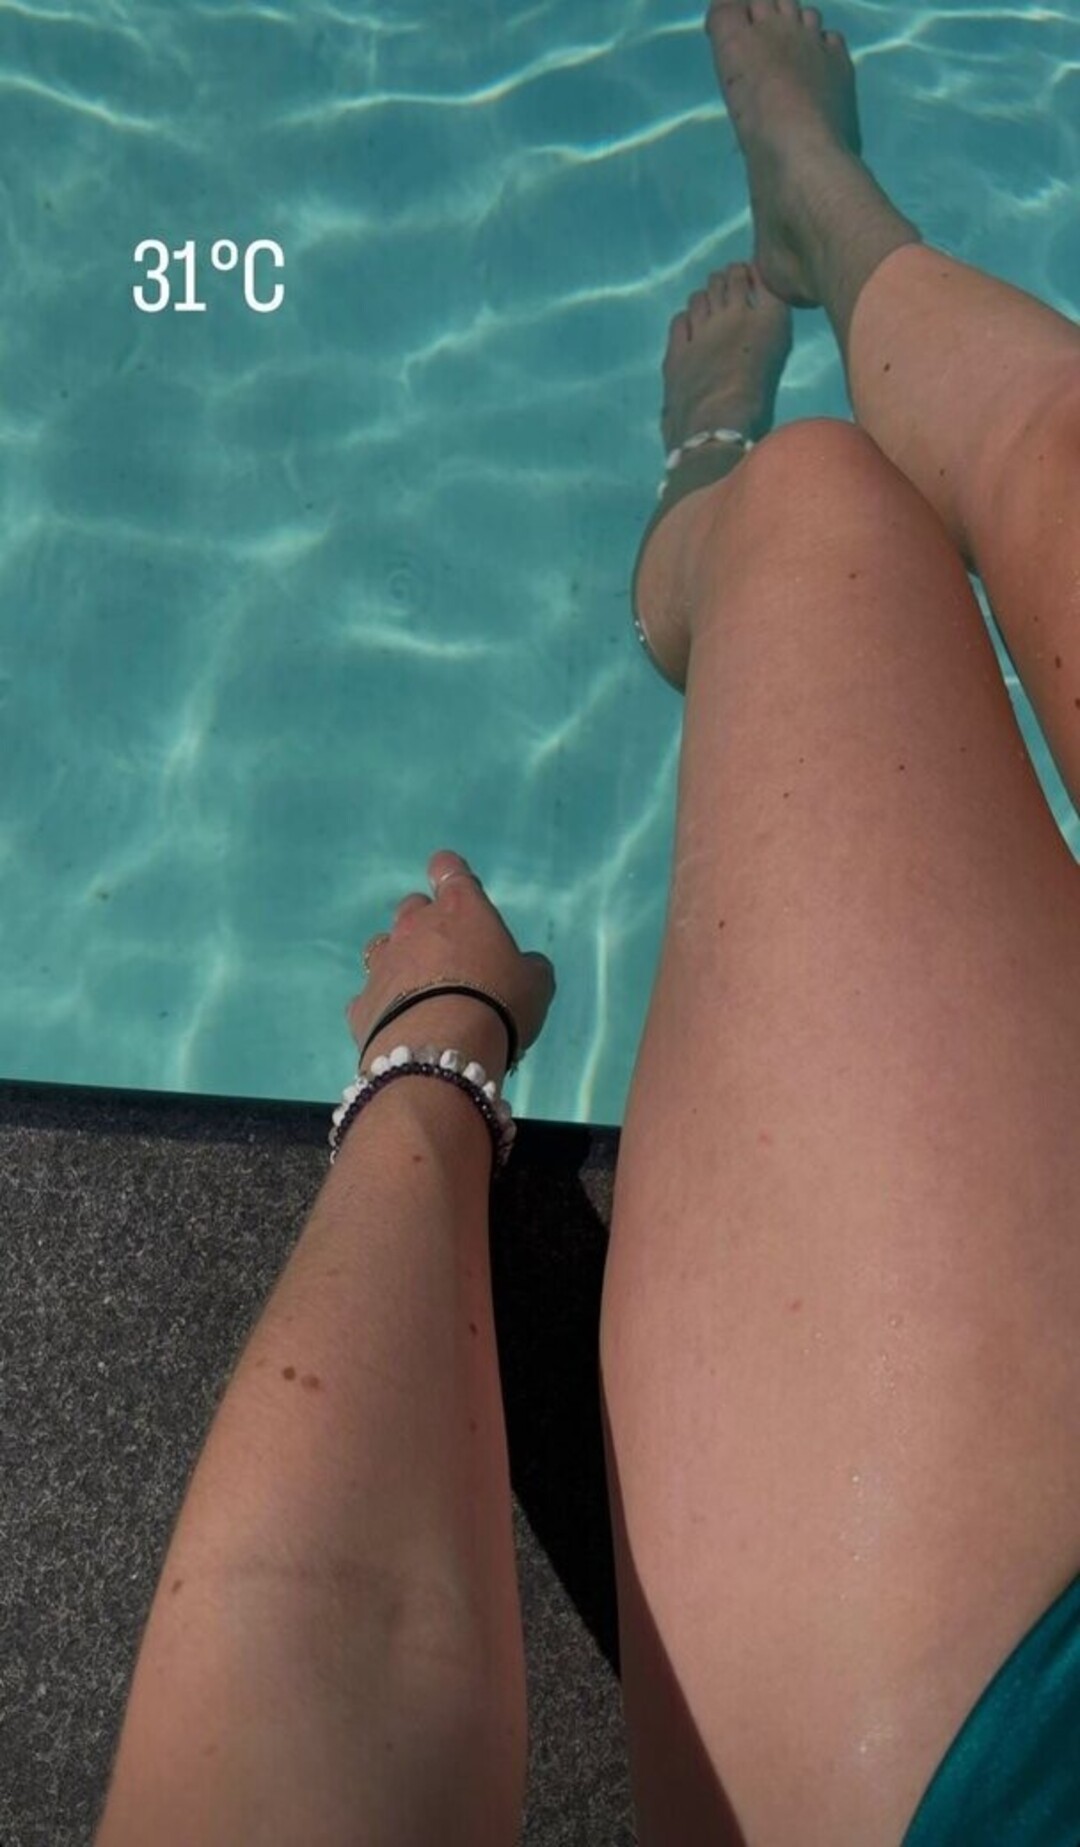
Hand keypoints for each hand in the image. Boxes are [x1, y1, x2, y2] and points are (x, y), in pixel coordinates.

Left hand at [344, 849, 556, 1068]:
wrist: (441, 1050)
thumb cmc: (498, 1004)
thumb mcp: (536, 984)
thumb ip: (528, 966)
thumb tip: (524, 966)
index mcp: (460, 909)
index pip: (448, 868)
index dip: (451, 873)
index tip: (457, 888)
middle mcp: (414, 926)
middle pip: (413, 907)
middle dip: (427, 924)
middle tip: (450, 956)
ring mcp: (382, 963)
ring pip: (384, 947)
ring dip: (401, 961)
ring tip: (421, 992)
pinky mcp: (362, 1003)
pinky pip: (371, 995)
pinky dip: (384, 1004)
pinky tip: (401, 1025)